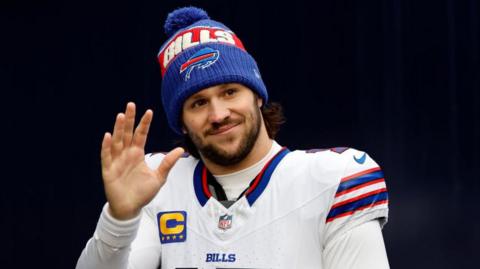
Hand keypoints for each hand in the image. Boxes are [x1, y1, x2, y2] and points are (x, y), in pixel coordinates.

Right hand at [100, 102, 183, 219]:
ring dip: (118, 129)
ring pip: (116, 141)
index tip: (149, 111)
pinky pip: (106, 156)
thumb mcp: (159, 177)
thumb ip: (167, 163)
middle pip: (127, 133)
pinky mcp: (108, 170)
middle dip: (129, 119)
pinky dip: (106, 146)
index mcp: (137, 154)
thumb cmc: (143, 192)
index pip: (141, 135)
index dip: (144, 123)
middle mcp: (126, 154)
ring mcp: (116, 161)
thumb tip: (181, 149)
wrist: (130, 208)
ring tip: (120, 116)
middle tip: (131, 104)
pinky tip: (108, 136)